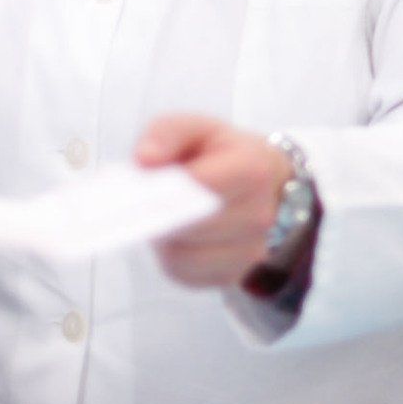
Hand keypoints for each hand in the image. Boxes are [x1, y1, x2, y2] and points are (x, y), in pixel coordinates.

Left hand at [136, 114, 294, 289]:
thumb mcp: (195, 127)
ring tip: (160, 216)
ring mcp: (250, 251)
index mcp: (253, 169)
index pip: (205, 186)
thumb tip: (144, 159)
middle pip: (191, 226)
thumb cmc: (221, 153)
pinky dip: (169, 257)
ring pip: (183, 256)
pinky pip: (184, 274)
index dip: (168, 189)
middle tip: (140, 202)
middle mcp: (259, 215)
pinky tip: (172, 237)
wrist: (262, 182)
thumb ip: (165, 133)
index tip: (142, 187)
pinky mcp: (232, 276)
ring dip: (162, 238)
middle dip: (160, 214)